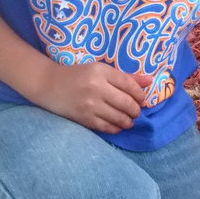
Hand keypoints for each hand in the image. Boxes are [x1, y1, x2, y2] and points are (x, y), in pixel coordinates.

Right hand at [31, 62, 150, 133]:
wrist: (49, 85)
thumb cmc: (77, 75)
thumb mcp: (100, 69)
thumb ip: (125, 76)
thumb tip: (150, 81)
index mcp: (100, 71)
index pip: (129, 85)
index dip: (140, 95)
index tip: (142, 100)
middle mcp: (96, 87)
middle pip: (127, 103)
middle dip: (136, 110)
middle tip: (136, 112)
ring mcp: (89, 104)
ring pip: (119, 117)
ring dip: (128, 121)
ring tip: (129, 120)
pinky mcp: (84, 118)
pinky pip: (107, 127)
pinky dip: (116, 128)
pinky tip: (118, 126)